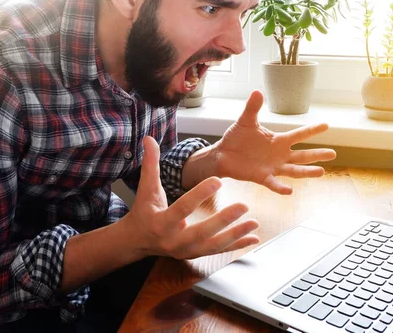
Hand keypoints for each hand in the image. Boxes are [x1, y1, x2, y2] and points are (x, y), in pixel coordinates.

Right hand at [123, 136, 259, 259]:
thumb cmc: (144, 211)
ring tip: (254, 223)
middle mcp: (174, 240)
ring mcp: (187, 250)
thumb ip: (151, 164)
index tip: (218, 180)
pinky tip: (254, 238)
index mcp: (162, 222)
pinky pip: (219, 251)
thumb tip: (149, 138)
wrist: (138, 241)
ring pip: (214, 245)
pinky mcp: (196, 254)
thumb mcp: (146, 188)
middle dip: (223, 220)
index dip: (200, 194)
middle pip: (202, 232)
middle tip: (243, 206)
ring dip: (236, 235)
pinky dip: (237, 245)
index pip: (182, 208)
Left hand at [213, 90, 336, 194]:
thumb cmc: (236, 138)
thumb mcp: (246, 121)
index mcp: (278, 141)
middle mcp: (280, 155)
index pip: (299, 135)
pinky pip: (273, 183)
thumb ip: (253, 108)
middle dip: (317, 155)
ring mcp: (273, 167)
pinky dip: (281, 187)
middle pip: (303, 155)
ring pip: (294, 170)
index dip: (312, 130)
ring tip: (321, 172)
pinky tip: (290, 191)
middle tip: (333, 154)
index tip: (326, 125)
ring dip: (307, 172)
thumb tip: (257, 91)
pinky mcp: (262, 177)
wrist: (223, 154)